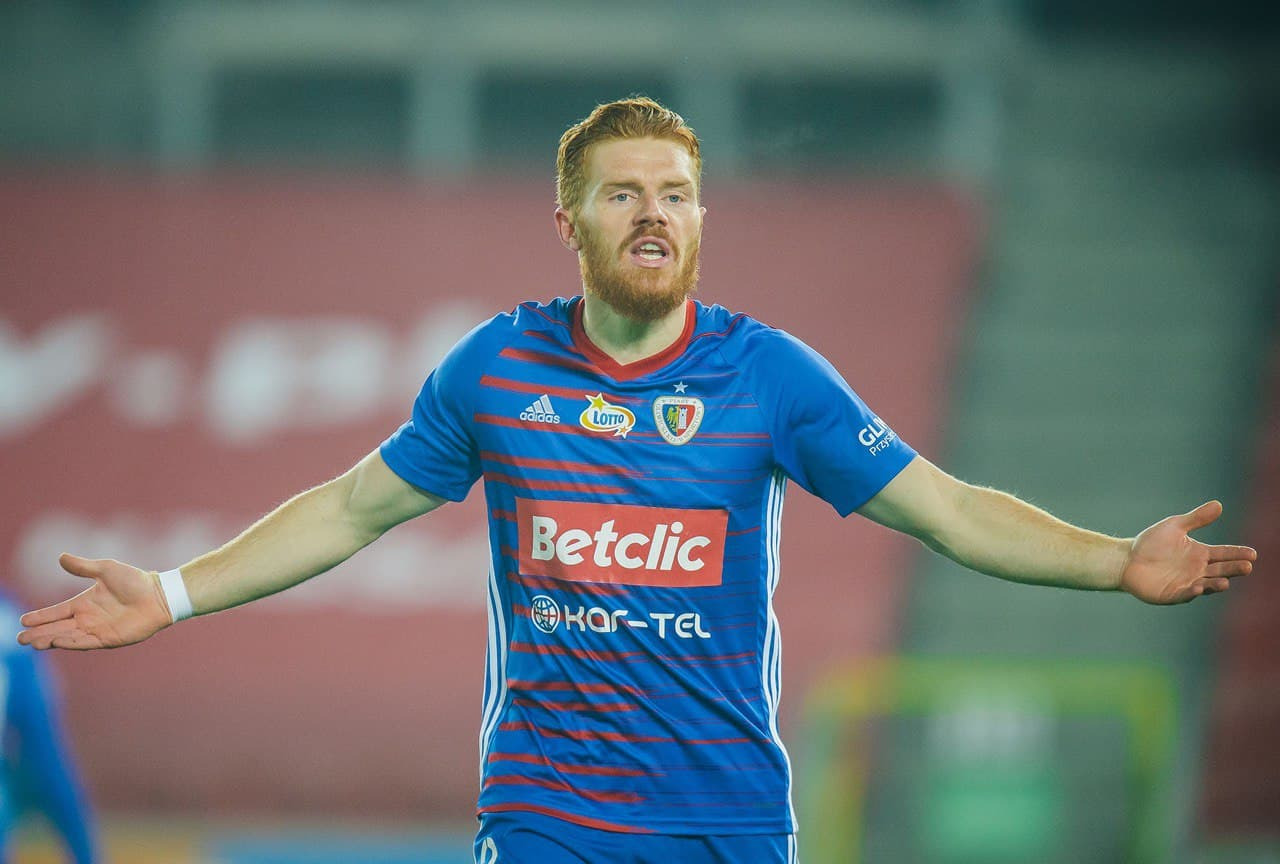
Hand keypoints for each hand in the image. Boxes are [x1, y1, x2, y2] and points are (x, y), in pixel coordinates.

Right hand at [17, 554, 173, 649]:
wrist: (159, 595)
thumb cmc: (135, 580)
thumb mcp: (106, 569)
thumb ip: (83, 566)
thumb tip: (60, 557)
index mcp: (84, 603)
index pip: (57, 611)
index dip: (41, 616)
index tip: (23, 620)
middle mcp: (88, 618)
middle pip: (58, 627)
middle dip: (39, 633)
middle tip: (19, 638)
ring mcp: (97, 630)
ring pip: (67, 637)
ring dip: (50, 640)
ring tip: (33, 643)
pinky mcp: (108, 639)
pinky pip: (85, 642)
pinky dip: (70, 643)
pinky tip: (56, 642)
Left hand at [1121, 501, 1257, 604]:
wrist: (1126, 558)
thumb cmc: (1151, 542)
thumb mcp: (1174, 526)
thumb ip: (1196, 518)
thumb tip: (1219, 504)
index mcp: (1200, 554)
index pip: (1224, 554)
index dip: (1238, 553)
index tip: (1252, 553)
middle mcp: (1198, 570)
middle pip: (1221, 570)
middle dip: (1234, 569)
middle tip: (1247, 566)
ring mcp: (1187, 583)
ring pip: (1207, 585)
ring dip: (1216, 584)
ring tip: (1225, 582)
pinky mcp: (1173, 594)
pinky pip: (1185, 594)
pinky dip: (1193, 592)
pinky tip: (1198, 587)